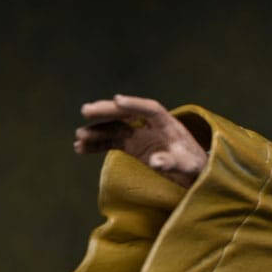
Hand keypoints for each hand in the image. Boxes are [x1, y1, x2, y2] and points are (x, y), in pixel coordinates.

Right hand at [74, 94, 207, 187]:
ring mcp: (141, 135)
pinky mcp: (134, 145)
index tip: (117, 99)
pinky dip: (97, 145)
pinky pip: (112, 142)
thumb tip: (156, 161)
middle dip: (107, 111)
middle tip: (85, 110)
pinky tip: (80, 149)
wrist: (192, 172)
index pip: (151, 109)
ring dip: (97, 130)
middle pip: (128, 114)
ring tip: (78, 136)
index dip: (134, 104)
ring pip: (116, 127)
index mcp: (169, 124)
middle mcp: (152, 126)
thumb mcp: (186, 166)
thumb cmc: (193, 165)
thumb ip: (171, 162)